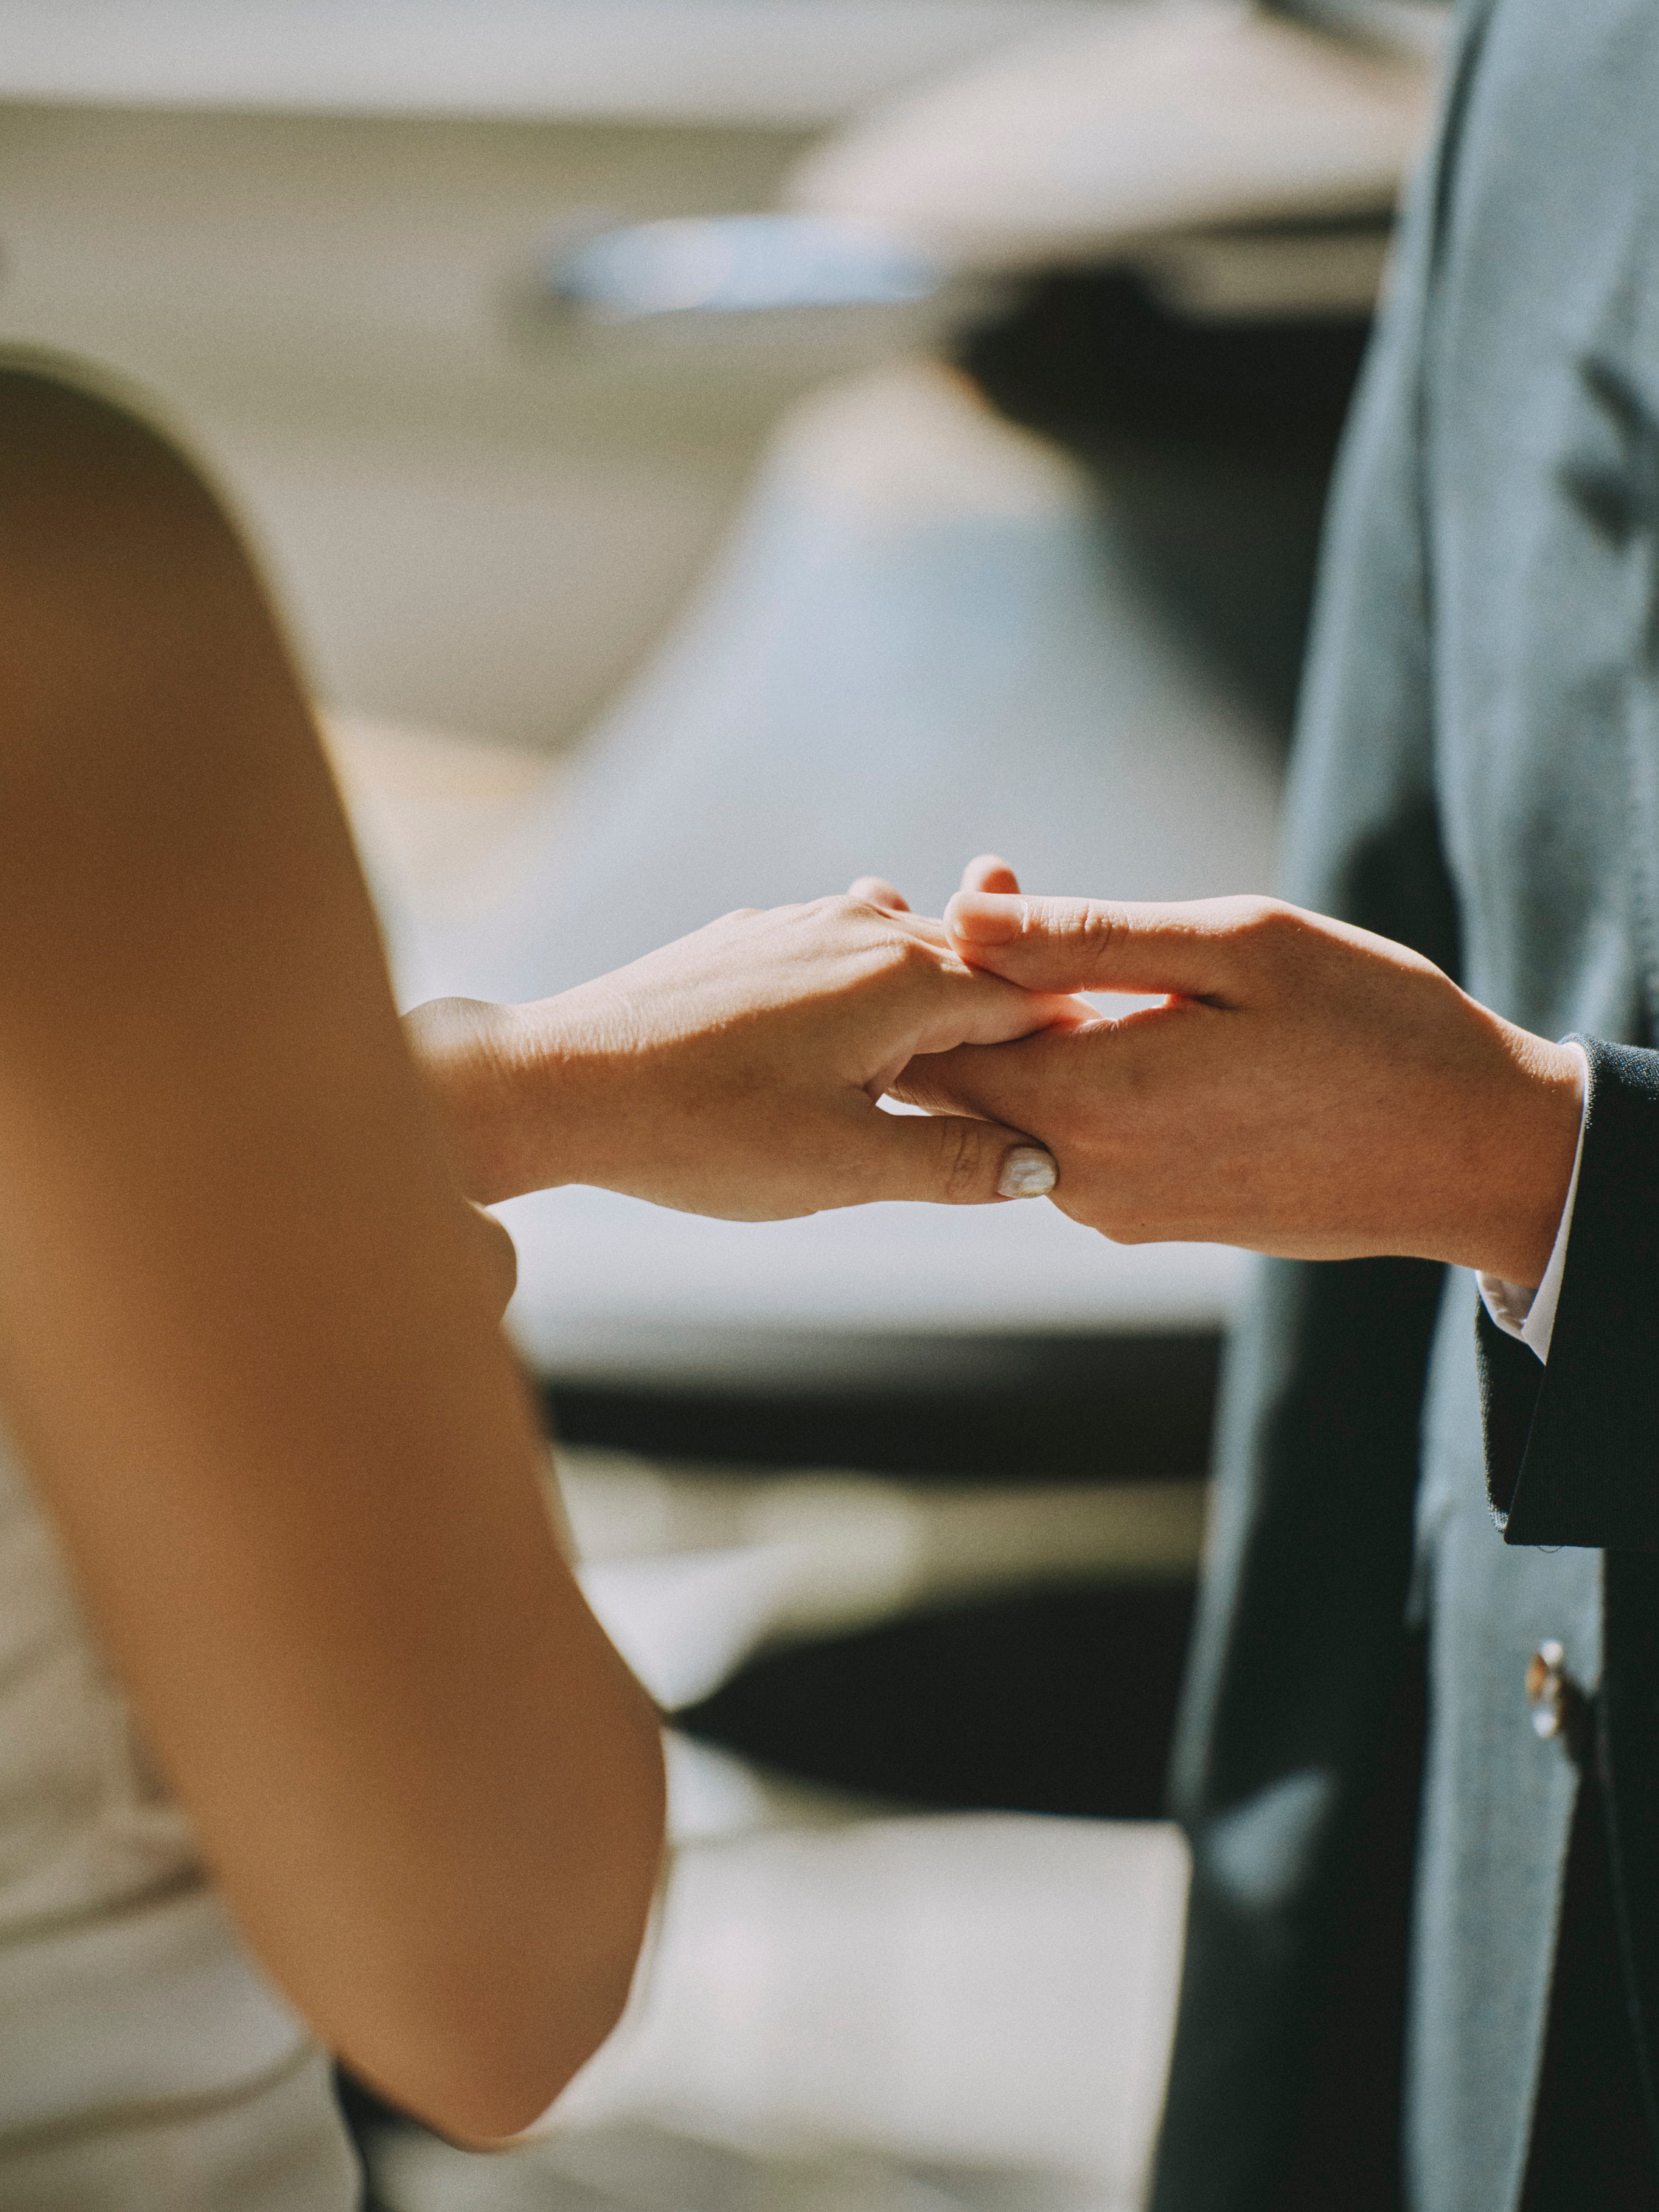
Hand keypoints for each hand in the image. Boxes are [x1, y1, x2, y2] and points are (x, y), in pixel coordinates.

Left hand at [404, 893, 1075, 1220]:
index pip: (1032, 1004)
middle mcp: (863, 926)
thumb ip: (954, 1162)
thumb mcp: (844, 1169)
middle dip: (1010, 1031)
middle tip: (1044, 1094)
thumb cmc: (703, 1132)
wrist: (561, 1081)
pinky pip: (848, 956)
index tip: (1096, 1093)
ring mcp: (803, 921)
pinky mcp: (753, 935)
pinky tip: (861, 1046)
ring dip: (940, 1013)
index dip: (1067, 1053)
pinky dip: (876, 998)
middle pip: (977, 973)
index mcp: (906, 978)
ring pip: (910, 960)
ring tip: (957, 1077)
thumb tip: (1041, 1166)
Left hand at [889, 870, 1583, 1285]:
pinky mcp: (1149, 1219)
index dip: (923, 959)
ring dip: (1012, 1033)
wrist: (1472, 1154)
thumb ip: (1089, 938)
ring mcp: (1115, 1210)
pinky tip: (1100, 1014)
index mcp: (1093, 1101)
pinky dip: (1062, 1077)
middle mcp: (1082, 1177)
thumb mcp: (1239, 948)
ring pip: (1012, 1114)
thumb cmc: (1373, 1028)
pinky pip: (1067, 1144)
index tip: (951, 885)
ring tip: (1038, 939)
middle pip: (958, 1084)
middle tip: (982, 895)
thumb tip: (965, 914)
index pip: (938, 1038)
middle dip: (953, 992)